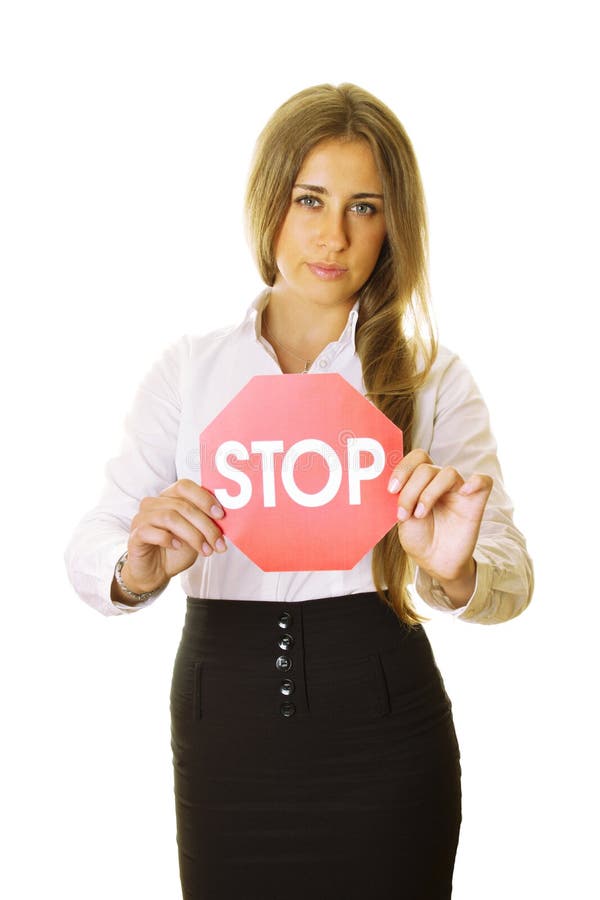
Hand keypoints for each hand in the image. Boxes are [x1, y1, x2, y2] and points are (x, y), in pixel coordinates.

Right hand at [120, 479, 226, 594]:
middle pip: (182, 505)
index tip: (221, 515)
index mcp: (169, 497)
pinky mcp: (135, 535)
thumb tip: (225, 519)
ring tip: (205, 550)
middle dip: (205, 525)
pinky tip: (178, 547)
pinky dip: (168, 539)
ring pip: (170, 517)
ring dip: (192, 535)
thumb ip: (206, 523)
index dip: (204, 498)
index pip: (184, 486)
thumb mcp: (196, 535)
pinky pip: (151, 531)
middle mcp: (154, 503)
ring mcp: (142, 518)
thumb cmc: (176, 550)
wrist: (155, 572)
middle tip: (218, 542)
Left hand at [387, 449, 492, 602]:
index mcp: (422, 480)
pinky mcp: (475, 503)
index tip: (391, 489)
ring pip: (448, 473)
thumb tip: (394, 483)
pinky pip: (484, 481)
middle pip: (427, 468)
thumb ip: (402, 498)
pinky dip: (476, 481)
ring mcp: (459, 490)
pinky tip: (464, 492)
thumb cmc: (419, 538)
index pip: (417, 458)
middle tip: (403, 513)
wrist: (434, 562)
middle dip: (410, 490)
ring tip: (420, 514)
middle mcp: (440, 481)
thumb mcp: (403, 518)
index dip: (403, 468)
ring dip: (429, 493)